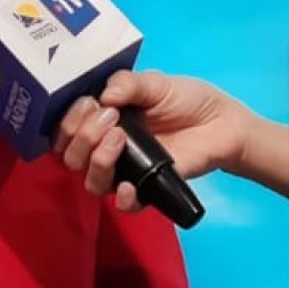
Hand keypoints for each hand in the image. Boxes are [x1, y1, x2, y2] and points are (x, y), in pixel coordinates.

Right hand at [55, 70, 250, 210]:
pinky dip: (122, 197)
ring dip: (98, 161)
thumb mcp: (156, 83)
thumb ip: (129, 84)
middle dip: (82, 137)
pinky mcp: (148, 189)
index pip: (67, 129)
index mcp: (104, 118)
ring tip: (120, 138)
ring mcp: (126, 170)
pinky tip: (129, 185)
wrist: (221, 122)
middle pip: (73, 157)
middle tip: (110, 119)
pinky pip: (124, 205)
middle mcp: (108, 147)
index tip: (89, 105)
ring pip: (92, 181)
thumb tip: (103, 96)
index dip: (68, 120)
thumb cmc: (186, 99)